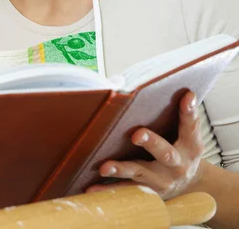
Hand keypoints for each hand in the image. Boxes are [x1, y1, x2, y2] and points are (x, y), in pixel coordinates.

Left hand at [86, 92, 204, 199]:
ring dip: (121, 169)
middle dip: (150, 142)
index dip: (189, 112)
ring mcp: (161, 181)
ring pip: (139, 173)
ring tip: (104, 167)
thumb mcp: (187, 136)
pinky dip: (107, 190)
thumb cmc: (181, 152)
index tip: (186, 97)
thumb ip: (180, 116)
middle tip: (136, 134)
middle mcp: (177, 165)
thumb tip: (175, 90)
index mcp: (190, 146)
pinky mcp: (146, 192)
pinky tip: (91, 188)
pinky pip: (125, 190)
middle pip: (164, 153)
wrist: (189, 187)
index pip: (191, 126)